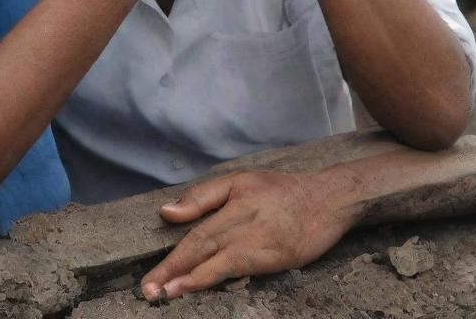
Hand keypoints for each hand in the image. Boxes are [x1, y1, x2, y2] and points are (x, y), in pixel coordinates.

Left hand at [141, 168, 362, 301]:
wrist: (327, 198)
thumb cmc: (279, 190)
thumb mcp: (239, 181)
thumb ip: (202, 197)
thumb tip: (167, 212)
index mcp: (231, 206)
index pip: (195, 236)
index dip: (172, 258)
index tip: (151, 278)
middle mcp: (243, 227)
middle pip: (202, 250)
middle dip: (174, 273)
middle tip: (149, 292)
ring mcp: (261, 245)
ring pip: (220, 264)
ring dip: (193, 281)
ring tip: (168, 294)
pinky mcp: (278, 260)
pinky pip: (244, 271)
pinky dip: (222, 280)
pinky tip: (205, 289)